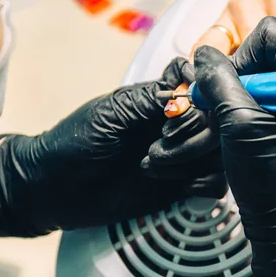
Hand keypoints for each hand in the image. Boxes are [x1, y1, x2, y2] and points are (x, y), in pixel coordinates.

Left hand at [0, 58, 226, 237]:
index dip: (202, 98)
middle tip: (157, 146)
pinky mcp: (182, 186)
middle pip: (218, 121)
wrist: (55, 189)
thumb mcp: (111, 112)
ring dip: (191, 159)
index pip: (203, 87)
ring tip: (152, 165)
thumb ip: (151, 99)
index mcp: (160, 100)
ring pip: (221, 152)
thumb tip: (189, 92)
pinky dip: (201, 184)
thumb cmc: (74, 143)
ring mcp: (181, 156)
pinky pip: (216, 183)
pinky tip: (172, 184)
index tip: (176, 112)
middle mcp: (176, 125)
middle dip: (192, 135)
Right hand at [194, 16, 275, 276]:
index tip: (233, 88)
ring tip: (236, 122)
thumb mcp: (239, 124)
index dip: (243, 57)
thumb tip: (204, 56)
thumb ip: (219, 81)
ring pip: (261, 71)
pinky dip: (245, 104)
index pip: (271, 34)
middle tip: (231, 108)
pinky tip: (241, 128)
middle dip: (239, 76)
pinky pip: (264, 91)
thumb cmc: (275, 184)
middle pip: (265, 50)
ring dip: (239, 92)